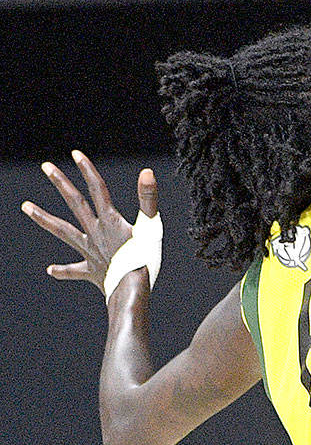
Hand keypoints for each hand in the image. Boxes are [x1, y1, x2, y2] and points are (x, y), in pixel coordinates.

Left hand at [22, 149, 159, 294]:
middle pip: (75, 203)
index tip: (75, 154)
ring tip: (25, 207)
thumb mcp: (151, 227)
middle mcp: (95, 232)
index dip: (87, 170)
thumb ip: (148, 199)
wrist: (130, 291)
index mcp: (110, 220)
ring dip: (44, 218)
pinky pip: (74, 271)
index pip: (98, 189)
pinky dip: (62, 270)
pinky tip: (50, 270)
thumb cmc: (144, 260)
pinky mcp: (91, 271)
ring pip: (63, 232)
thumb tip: (147, 172)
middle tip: (46, 167)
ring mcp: (90, 251)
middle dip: (61, 183)